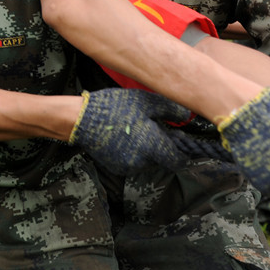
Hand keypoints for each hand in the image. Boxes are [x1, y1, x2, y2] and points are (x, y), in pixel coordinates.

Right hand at [68, 88, 187, 174]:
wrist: (82, 120)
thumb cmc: (116, 107)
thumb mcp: (146, 101)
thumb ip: (170, 110)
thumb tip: (188, 116)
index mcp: (153, 146)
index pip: (178, 161)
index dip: (182, 152)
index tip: (179, 139)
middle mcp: (143, 162)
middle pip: (162, 160)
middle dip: (162, 147)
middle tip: (154, 127)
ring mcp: (129, 167)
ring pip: (148, 161)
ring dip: (148, 150)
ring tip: (135, 129)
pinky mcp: (117, 168)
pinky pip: (133, 163)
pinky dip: (134, 153)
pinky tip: (124, 137)